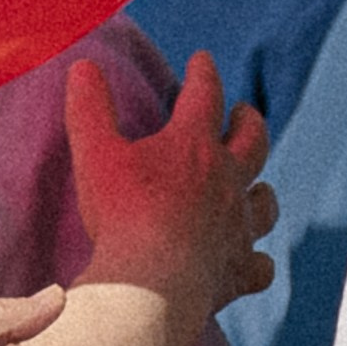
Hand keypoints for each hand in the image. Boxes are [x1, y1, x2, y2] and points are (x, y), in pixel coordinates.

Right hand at [64, 50, 275, 343]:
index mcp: (194, 146)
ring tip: (254, 188)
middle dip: (248, 122)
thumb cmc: (123, 216)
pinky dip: (257, 261)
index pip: (205, 95)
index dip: (203, 74)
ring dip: (259, 192)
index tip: (202, 60)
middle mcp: (227, 181)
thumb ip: (89, 108)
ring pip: (264, 202)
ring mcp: (238, 227)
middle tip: (242, 113)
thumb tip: (82, 66)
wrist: (151, 284)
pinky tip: (251, 261)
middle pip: (253, 141)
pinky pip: (260, 265)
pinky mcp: (239, 271)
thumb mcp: (95, 155)